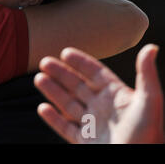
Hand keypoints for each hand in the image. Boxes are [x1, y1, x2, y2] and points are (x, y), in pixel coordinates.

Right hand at [34, 44, 163, 143]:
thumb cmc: (150, 137)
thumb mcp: (150, 103)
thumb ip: (146, 75)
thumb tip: (151, 48)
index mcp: (118, 97)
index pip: (96, 74)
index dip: (81, 63)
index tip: (65, 52)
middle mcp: (104, 109)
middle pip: (77, 86)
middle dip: (60, 73)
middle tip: (44, 62)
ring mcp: (93, 126)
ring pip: (68, 104)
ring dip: (53, 91)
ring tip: (39, 78)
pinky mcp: (85, 143)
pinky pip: (65, 128)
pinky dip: (53, 119)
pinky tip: (42, 108)